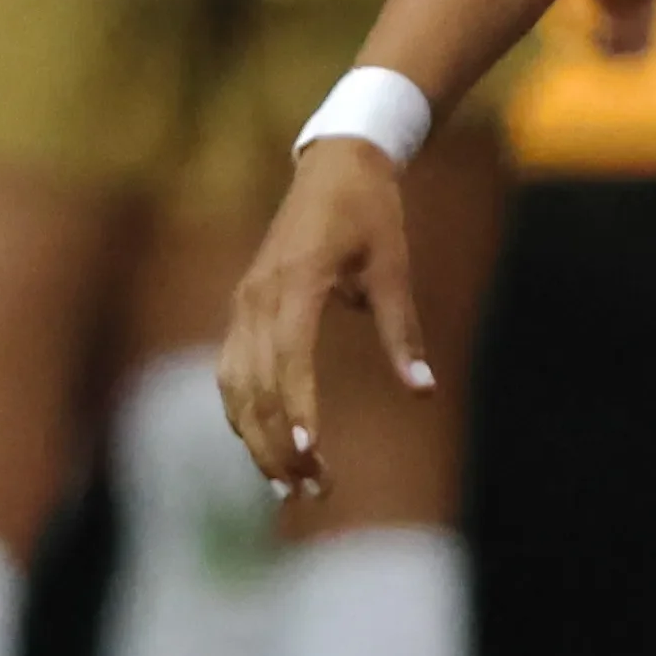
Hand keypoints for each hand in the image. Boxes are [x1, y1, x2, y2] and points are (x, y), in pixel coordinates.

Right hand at [214, 137, 434, 506]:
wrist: (334, 163)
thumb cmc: (370, 212)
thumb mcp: (394, 268)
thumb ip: (402, 331)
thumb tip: (423, 392)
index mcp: (296, 283)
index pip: (290, 359)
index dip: (298, 410)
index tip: (312, 454)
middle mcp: (258, 297)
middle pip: (255, 386)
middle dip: (278, 444)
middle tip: (310, 492)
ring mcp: (244, 302)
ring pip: (235, 386)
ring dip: (258, 438)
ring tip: (288, 485)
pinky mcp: (243, 308)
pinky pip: (232, 371)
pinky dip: (244, 412)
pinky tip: (266, 444)